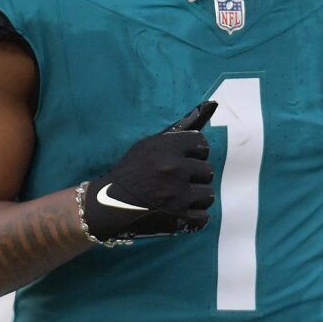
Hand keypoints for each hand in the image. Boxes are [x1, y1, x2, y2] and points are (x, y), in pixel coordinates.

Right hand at [79, 101, 216, 241]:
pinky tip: (181, 211)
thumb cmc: (131, 170)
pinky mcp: (179, 216)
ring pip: (208, 194)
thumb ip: (177, 134)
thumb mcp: (148, 145)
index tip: (186, 159)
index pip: (202, 144)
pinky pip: (204, 215)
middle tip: (179, 180)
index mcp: (166, 148)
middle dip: (196, 176)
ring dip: (196, 196)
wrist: (110, 202)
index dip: (196, 153)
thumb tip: (212, 105)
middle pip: (208, 170)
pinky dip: (194, 215)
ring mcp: (177, 194)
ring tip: (179, 196)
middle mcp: (174, 168)